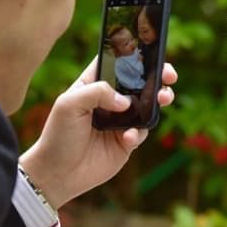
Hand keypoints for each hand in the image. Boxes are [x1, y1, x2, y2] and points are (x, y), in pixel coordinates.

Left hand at [20, 59, 177, 207]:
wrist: (57, 174)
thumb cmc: (57, 135)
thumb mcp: (69, 104)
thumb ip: (98, 91)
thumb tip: (126, 101)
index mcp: (93, 84)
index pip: (117, 63)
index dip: (134, 55)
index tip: (151, 53)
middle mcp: (109, 100)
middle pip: (139, 82)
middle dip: (157, 76)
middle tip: (168, 75)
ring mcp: (120, 121)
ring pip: (148, 105)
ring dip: (158, 100)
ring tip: (163, 99)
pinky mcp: (127, 142)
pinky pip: (142, 132)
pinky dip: (138, 132)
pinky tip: (127, 138)